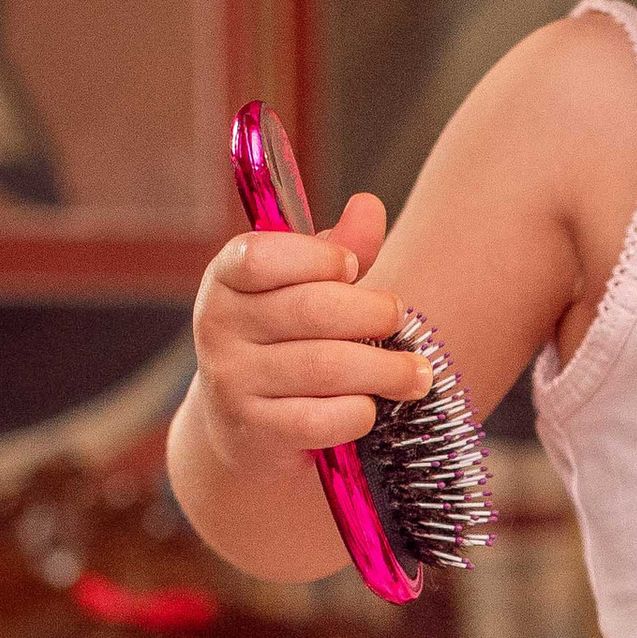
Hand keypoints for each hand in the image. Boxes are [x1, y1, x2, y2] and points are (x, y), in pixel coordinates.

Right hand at [190, 187, 425, 467]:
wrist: (244, 427)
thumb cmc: (285, 340)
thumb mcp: (302, 287)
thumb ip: (336, 249)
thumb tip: (368, 205)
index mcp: (227, 278)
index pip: (262, 257)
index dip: (318, 257)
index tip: (352, 268)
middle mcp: (219, 327)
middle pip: (310, 310)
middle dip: (371, 312)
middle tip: (400, 318)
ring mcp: (232, 382)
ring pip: (324, 367)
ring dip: (384, 370)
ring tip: (417, 373)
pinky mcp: (256, 432)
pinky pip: (321, 419)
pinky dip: (358, 412)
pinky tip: (372, 407)